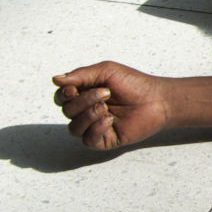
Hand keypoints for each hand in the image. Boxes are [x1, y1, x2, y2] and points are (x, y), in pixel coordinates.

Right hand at [52, 61, 172, 149]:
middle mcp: (86, 111)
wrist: (156, 99)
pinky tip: (110, 120)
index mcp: (83, 94)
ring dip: (88, 115)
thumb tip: (55, 80)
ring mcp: (94, 127)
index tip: (75, 88)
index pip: (60, 98)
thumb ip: (80, 75)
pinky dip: (96, 129)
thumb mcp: (105, 71)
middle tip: (106, 93)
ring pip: (74, 128)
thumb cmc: (133, 83)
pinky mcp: (105, 140)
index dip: (64, 94)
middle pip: (67, 111)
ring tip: (107, 107)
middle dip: (83, 101)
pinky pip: (88, 140)